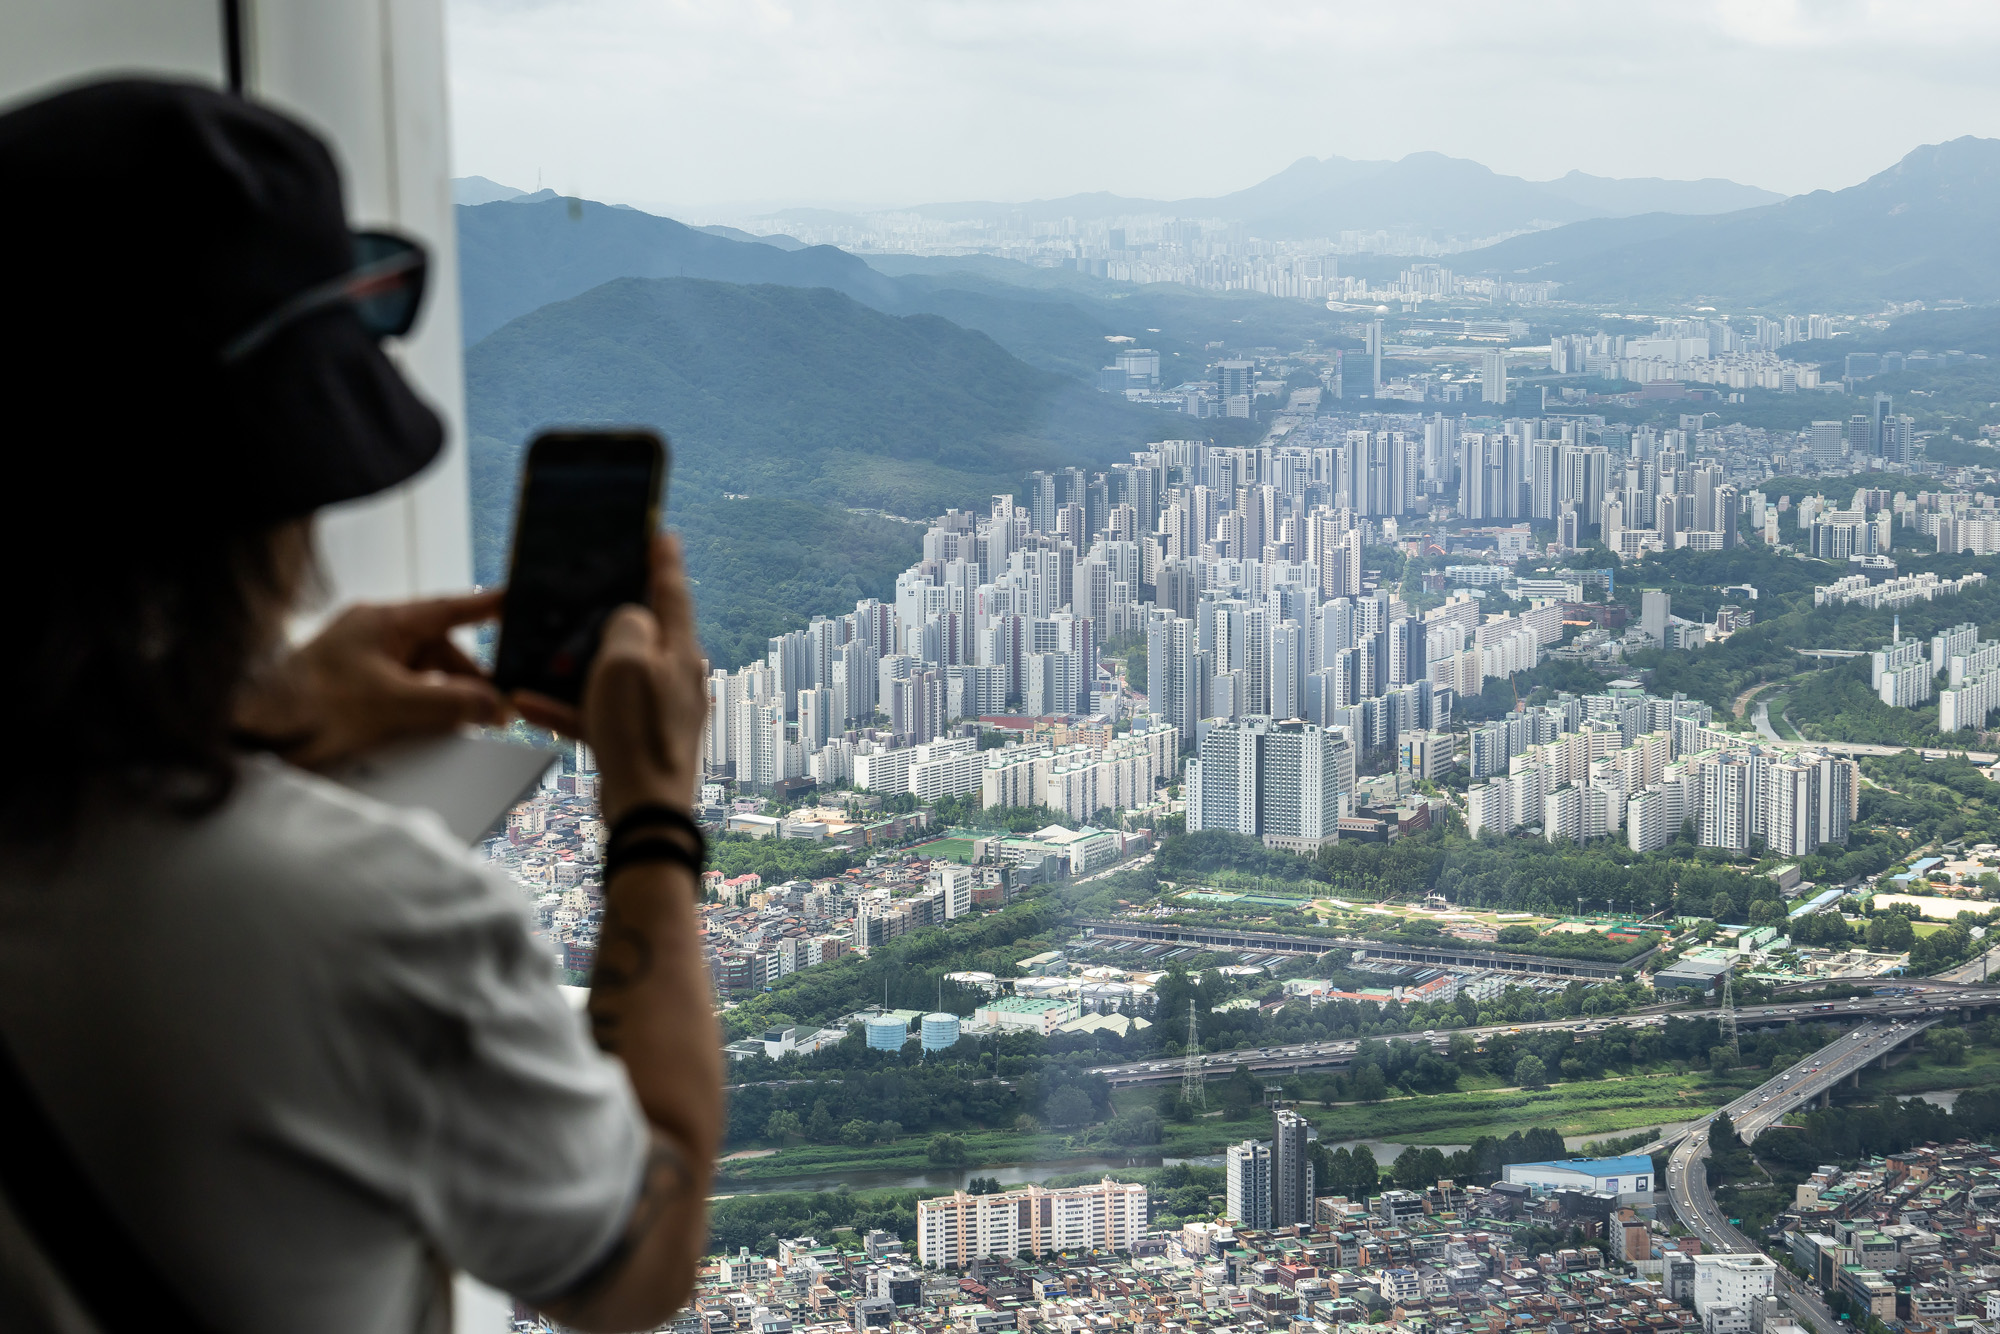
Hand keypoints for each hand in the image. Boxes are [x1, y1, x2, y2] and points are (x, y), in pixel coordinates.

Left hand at [234, 592, 505, 770]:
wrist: (250, 732)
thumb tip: (493, 704)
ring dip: (440, 702)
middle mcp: (372, 634)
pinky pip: (399, 692)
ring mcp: (358, 659)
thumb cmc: (309, 706)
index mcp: (384, 622)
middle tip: (490, 713)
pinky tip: (419, 734)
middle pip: (440, 652)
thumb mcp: (394, 707)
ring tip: (452, 729)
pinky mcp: (348, 686)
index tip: (520, 602)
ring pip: (421, 675)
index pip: (450, 608)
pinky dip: (415, 712)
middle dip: (467, 682)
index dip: (488, 607)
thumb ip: (451, 704)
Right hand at [518, 536, 706, 820]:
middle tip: (594, 585)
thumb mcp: (626, 662)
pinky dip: (566, 705)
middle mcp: (675, 676)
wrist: (646, 812)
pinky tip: (528, 703)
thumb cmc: (639, 732)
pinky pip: (596, 711)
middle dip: (613, 609)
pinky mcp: (637, 738)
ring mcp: (658, 709)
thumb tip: (630, 617)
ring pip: (614, 672)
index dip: (663, 559)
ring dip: (577, 663)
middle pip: (643, 631)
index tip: (660, 532)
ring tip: (545, 650)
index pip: (673, 591)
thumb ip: (627, 626)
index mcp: (679, 651)